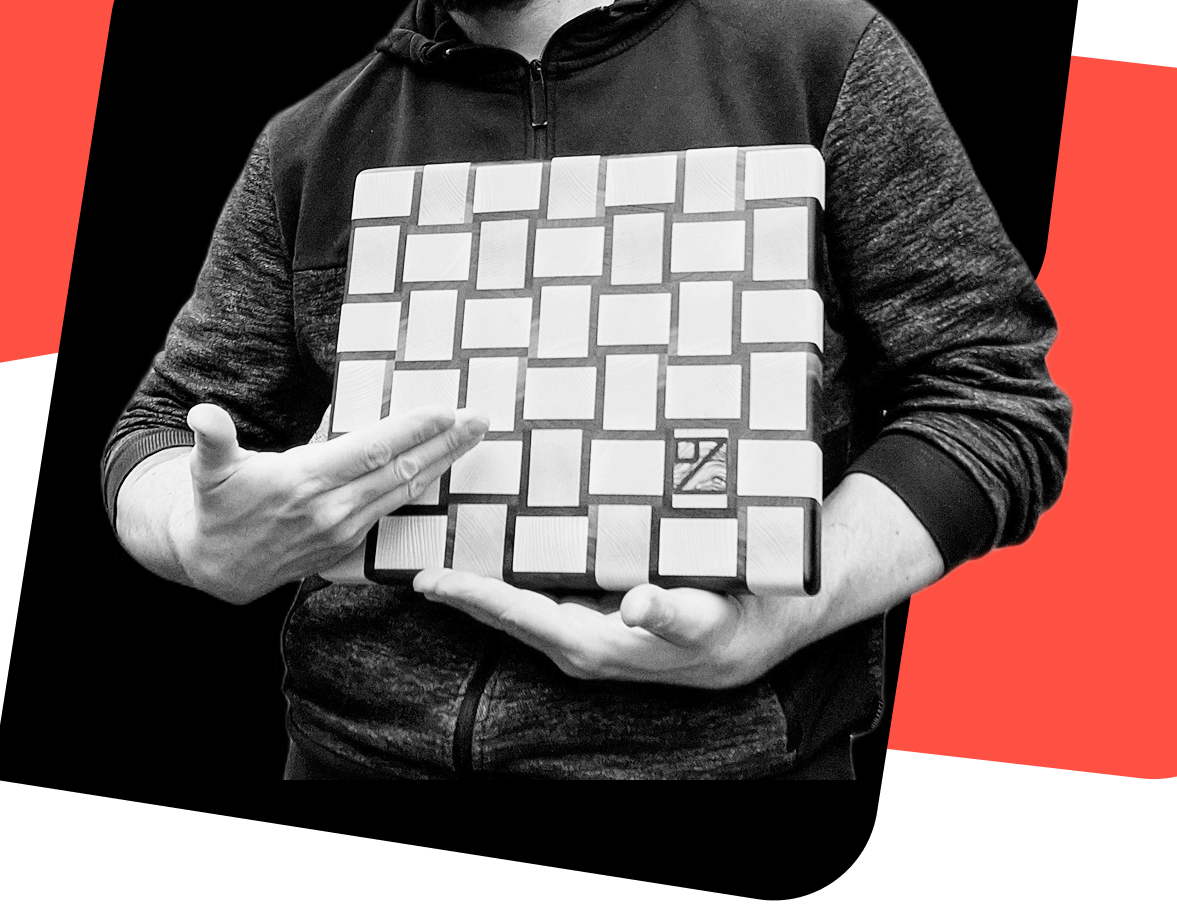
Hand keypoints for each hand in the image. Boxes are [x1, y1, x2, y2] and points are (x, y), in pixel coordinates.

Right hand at [172, 403, 487, 603]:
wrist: (216, 565)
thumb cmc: (217, 504)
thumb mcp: (208, 469)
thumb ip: (213, 439)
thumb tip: (203, 416)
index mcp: (305, 481)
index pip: (370, 451)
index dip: (410, 430)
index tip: (444, 410)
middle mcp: (332, 509)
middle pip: (400, 471)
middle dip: (444, 444)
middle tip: (481, 419)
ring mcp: (344, 531)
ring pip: (403, 493)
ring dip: (442, 464)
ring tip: (471, 438)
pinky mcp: (348, 546)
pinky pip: (393, 513)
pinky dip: (421, 489)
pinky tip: (441, 470)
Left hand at [412, 570, 826, 689]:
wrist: (764, 628)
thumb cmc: (734, 626)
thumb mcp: (709, 621)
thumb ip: (673, 615)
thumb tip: (634, 607)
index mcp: (594, 644)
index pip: (518, 617)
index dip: (473, 597)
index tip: (429, 577)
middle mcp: (580, 637)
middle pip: (506, 606)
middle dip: (461, 580)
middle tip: (412, 547)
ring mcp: (586, 622)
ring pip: (521, 595)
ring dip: (483, 569)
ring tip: (442, 532)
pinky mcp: (597, 606)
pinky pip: (544, 585)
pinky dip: (516, 563)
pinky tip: (500, 533)